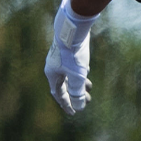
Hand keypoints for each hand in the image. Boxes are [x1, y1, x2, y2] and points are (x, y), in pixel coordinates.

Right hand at [44, 0, 93, 114]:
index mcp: (52, 74)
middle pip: (64, 85)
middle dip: (75, 94)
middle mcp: (53, 67)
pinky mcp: (66, 51)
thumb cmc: (73, 53)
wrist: (73, 28)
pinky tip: (86, 72)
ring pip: (69, 75)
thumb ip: (78, 92)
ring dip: (79, 83)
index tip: (74, 113)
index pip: (59, 94)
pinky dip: (79, 72)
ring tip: (89, 87)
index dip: (67, 104)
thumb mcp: (78, 75)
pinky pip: (71, 66)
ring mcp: (59, 58)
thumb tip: (80, 108)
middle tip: (87, 101)